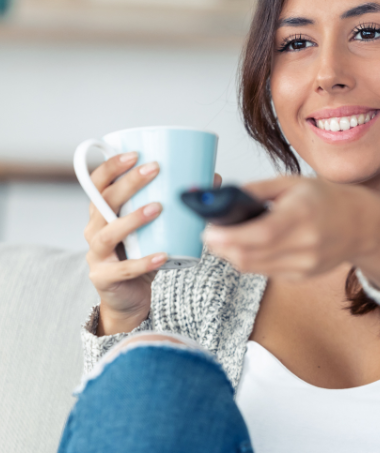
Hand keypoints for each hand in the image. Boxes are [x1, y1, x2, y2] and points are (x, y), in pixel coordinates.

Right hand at [85, 153, 222, 332]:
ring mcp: (96, 255)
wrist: (128, 299)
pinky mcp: (104, 278)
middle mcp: (94, 230)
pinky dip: (144, 262)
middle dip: (128, 183)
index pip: (98, 183)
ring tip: (157, 208)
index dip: (111, 166)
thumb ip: (172, 204)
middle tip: (154, 170)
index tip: (134, 153)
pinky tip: (163, 255)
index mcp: (103, 213)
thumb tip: (211, 178)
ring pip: (108, 234)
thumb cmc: (142, 255)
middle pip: (103, 202)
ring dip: (132, 219)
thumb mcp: (153, 227)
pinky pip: (124, 269)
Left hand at [201, 175, 378, 281]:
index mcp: (302, 214)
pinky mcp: (302, 277)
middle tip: (210, 235)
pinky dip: (252, 260)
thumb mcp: (291, 183)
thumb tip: (222, 197)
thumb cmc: (325, 200)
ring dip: (232, 255)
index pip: (260, 234)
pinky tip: (253, 246)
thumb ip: (256, 190)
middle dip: (222, 247)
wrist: (359, 225)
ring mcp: (304, 265)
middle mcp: (305, 244)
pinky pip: (265, 272)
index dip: (229, 236)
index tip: (208, 231)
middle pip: (250, 257)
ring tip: (225, 239)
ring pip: (253, 268)